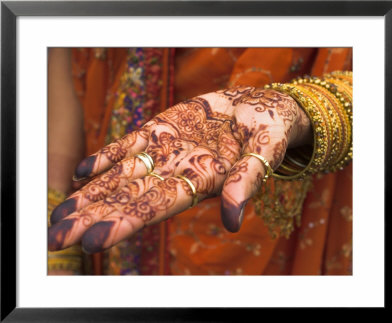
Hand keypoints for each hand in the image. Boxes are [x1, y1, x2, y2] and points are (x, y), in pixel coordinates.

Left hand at [48, 87, 310, 252]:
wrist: (260, 110)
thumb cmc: (268, 135)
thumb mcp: (264, 155)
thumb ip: (246, 183)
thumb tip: (233, 220)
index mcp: (199, 183)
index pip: (154, 208)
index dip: (123, 224)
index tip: (91, 242)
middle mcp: (176, 172)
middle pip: (127, 199)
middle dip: (92, 218)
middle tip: (56, 238)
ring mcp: (164, 151)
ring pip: (120, 176)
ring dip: (89, 194)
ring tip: (59, 213)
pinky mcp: (161, 129)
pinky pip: (128, 145)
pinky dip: (104, 157)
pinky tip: (80, 171)